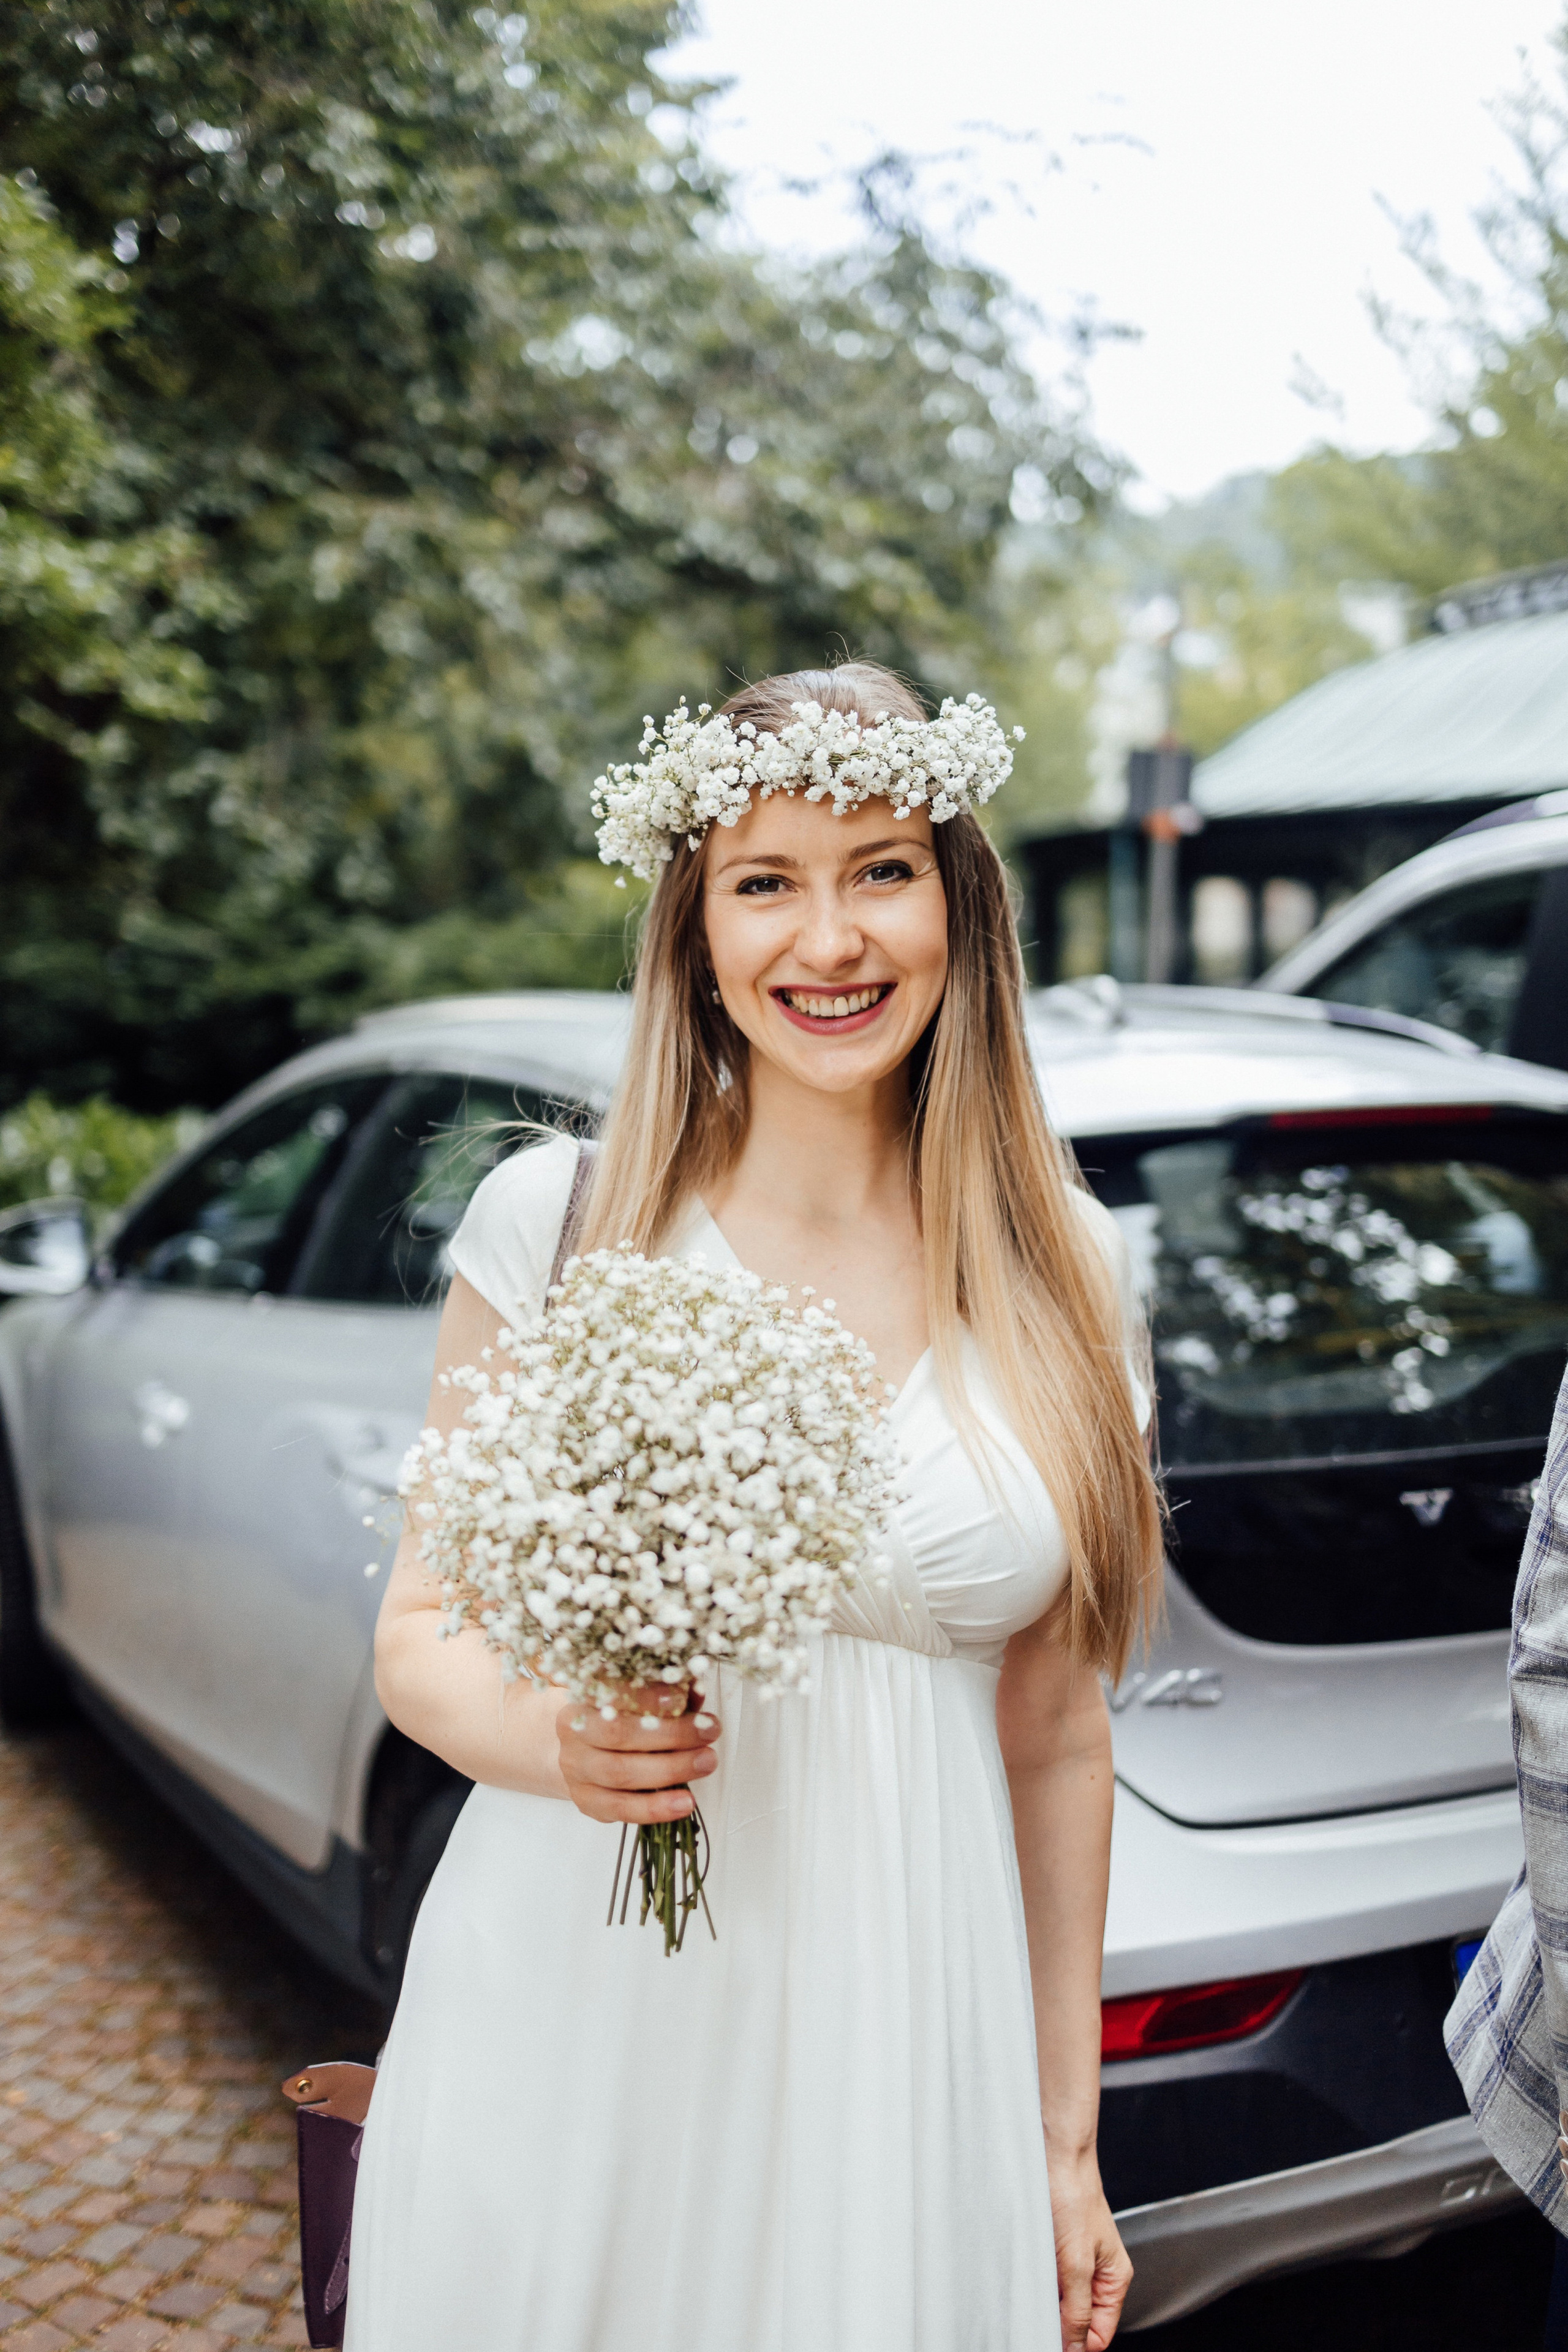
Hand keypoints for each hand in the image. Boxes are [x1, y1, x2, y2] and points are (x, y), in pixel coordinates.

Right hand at [556, 1684, 719, 1824]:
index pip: (612, 1695)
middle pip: (620, 1735)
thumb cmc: (619, 1719)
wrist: (583, 1752)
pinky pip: (622, 1809)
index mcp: (582, 1699)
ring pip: (622, 1774)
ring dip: (671, 1770)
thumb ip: (668, 1694)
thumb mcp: (639, 1699)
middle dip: (671, 1734)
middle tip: (709, 1731)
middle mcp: (573, 1735)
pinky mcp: (588, 1802)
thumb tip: (696, 1689)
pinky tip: (685, 1803)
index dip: (647, 1696)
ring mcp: (577, 1772)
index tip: (682, 1697)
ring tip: (706, 1763)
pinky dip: (656, 1808)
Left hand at [1049, 2153, 1131, 2349]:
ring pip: (1059, 2302)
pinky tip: (1027, 2272)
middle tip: (1037, 2311)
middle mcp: (1097, 2274)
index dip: (1077, 2344)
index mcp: (1114, 2279)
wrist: (1054, 2156)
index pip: (1099, 2334)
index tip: (1052, 2341)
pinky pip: (1046, 2281)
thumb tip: (1076, 2348)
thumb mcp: (1077, 2262)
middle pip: (1079, 2321)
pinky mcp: (1055, 2251)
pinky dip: (1036, 2282)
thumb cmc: (1073, 2196)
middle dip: (1058, 2322)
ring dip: (1044, 2300)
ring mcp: (1074, 2262)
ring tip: (1034, 2283)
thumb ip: (1078, 2309)